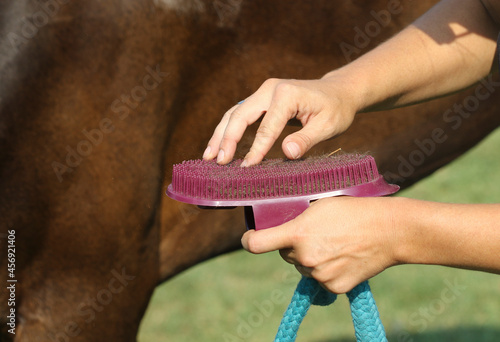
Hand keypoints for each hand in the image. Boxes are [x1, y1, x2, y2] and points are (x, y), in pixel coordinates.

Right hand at [203, 76, 359, 165]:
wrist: (338, 92)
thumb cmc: (336, 109)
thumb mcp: (328, 126)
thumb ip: (307, 139)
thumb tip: (287, 153)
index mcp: (286, 94)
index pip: (266, 127)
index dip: (256, 149)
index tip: (246, 168)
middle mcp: (270, 89)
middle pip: (240, 115)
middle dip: (226, 139)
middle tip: (217, 162)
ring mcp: (263, 92)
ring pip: (234, 113)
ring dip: (220, 134)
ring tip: (209, 156)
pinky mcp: (261, 99)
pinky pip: (240, 114)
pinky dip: (227, 130)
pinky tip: (219, 146)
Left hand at [241, 197, 400, 293]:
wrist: (389, 231)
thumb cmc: (354, 210)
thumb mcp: (319, 204)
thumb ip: (296, 216)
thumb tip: (279, 221)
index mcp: (298, 233)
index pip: (257, 244)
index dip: (249, 240)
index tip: (249, 238)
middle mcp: (305, 258)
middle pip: (285, 253)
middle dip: (293, 245)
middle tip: (315, 233)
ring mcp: (319, 275)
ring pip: (303, 267)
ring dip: (310, 258)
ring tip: (334, 243)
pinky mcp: (333, 288)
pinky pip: (319, 279)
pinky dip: (326, 270)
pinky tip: (342, 257)